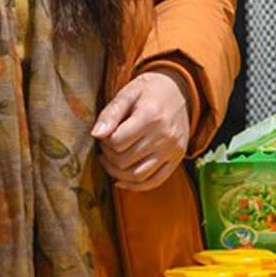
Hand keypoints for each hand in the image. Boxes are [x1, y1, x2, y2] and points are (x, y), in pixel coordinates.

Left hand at [92, 71, 189, 191]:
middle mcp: (164, 136)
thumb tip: (96, 134)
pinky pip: (154, 181)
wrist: (180, 91)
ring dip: (117, 173)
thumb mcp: (128, 92)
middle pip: (125, 161)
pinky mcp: (177, 158)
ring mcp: (173, 150)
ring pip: (137, 176)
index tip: (104, 134)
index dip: (104, 141)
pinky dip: (135, 186)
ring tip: (111, 161)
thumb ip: (110, 113)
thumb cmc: (149, 90)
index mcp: (150, 116)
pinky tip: (122, 179)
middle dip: (108, 157)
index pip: (117, 142)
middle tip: (105, 147)